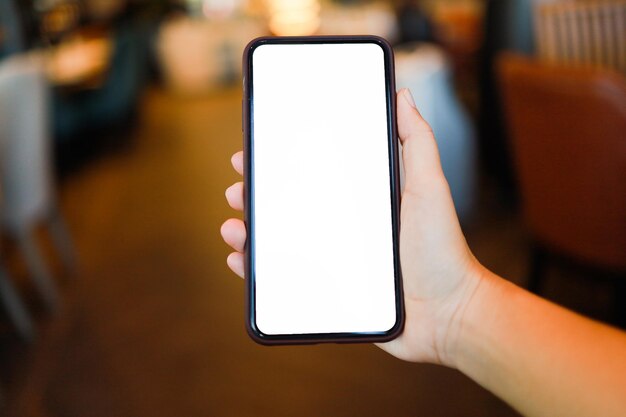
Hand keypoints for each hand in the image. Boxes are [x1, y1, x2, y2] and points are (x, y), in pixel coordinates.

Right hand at [221, 89, 483, 366]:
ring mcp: (331, 259)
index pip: (311, 173)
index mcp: (358, 199)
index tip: (257, 149)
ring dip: (248, 230)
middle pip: (287, 205)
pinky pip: (282, 279)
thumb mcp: (429, 186)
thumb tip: (402, 95)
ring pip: (278, 240)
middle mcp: (341, 226)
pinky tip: (241, 260)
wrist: (448, 312)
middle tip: (238, 189)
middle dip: (255, 194)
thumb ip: (417, 141)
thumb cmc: (442, 249)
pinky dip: (257, 271)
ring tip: (235, 226)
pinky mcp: (327, 290)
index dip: (281, 161)